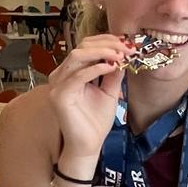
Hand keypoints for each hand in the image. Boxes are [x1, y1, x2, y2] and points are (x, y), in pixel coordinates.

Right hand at [47, 34, 135, 158]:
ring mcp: (58, 84)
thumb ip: (114, 73)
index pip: (87, 46)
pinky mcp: (59, 95)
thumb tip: (124, 54)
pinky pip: (78, 75)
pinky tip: (112, 67)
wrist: (88, 145)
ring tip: (121, 55)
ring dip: (103, 52)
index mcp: (72, 71)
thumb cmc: (95, 120)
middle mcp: (62, 74)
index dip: (108, 41)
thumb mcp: (110, 91)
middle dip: (108, 44)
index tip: (129, 43)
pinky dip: (96, 68)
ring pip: (78, 56)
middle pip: (82, 46)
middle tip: (128, 48)